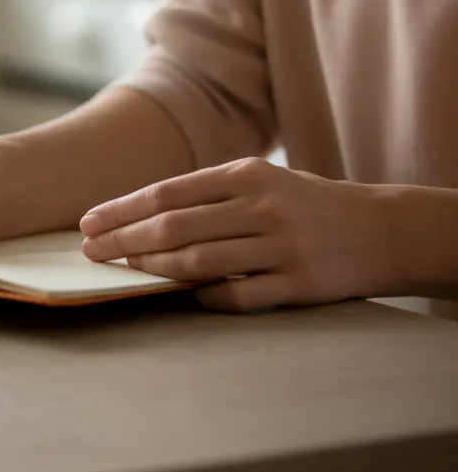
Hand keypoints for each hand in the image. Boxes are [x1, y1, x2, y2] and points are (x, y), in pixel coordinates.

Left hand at [79, 157, 392, 311]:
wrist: (383, 230)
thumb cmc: (305, 204)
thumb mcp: (261, 182)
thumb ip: (208, 195)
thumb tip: (140, 214)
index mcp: (246, 175)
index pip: (167, 193)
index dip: (121, 209)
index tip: (88, 223)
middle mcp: (261, 207)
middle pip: (173, 227)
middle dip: (123, 240)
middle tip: (90, 252)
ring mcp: (281, 246)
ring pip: (199, 261)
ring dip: (153, 268)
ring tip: (125, 271)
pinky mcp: (300, 284)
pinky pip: (237, 296)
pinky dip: (204, 297)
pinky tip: (184, 295)